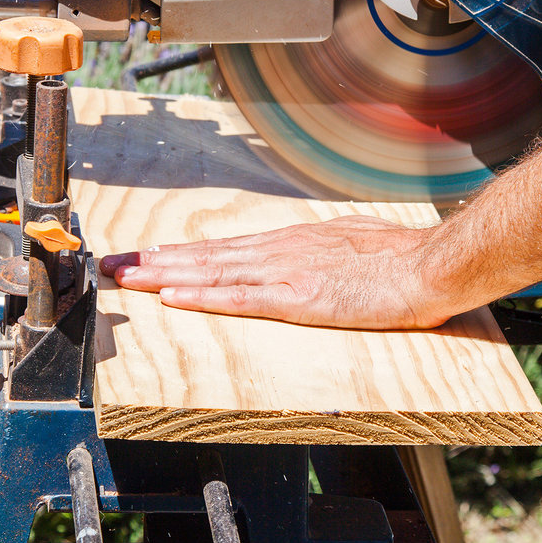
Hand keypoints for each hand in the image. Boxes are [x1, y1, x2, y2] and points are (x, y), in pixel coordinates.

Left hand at [99, 215, 457, 328]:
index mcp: (291, 243)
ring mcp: (286, 273)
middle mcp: (279, 252)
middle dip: (154, 262)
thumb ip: (319, 255)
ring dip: (164, 275)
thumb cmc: (400, 260)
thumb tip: (304, 261)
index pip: (223, 249)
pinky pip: (240, 299)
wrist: (429, 265)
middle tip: (112, 264)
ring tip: (126, 277)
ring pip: (211, 272)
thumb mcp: (349, 247)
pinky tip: (175, 297)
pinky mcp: (299, 298)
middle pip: (205, 256)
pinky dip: (203, 296)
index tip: (146, 256)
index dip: (180, 253)